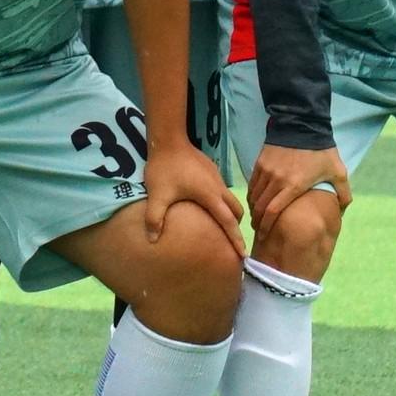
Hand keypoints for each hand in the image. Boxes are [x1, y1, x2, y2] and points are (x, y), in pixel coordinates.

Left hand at [138, 133, 240, 254]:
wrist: (169, 140)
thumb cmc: (165, 169)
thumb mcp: (157, 195)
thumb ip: (155, 218)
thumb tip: (152, 240)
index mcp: (210, 196)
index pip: (228, 222)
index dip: (236, 239)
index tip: (243, 255)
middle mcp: (218, 188)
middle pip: (236, 211)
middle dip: (237, 226)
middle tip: (233, 242)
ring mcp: (216, 178)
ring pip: (231, 199)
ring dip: (231, 213)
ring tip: (223, 226)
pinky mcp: (211, 171)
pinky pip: (222, 191)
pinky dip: (222, 202)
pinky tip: (210, 205)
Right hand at [248, 142, 353, 270]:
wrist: (303, 124)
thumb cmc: (321, 151)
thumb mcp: (338, 172)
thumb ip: (343, 193)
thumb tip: (343, 212)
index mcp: (294, 185)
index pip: (273, 211)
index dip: (266, 225)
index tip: (264, 235)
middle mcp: (276, 180)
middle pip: (260, 206)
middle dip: (257, 221)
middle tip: (259, 231)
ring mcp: (266, 171)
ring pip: (254, 196)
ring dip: (254, 209)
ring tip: (256, 218)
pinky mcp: (260, 163)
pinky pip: (252, 184)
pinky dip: (252, 195)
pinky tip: (255, 201)